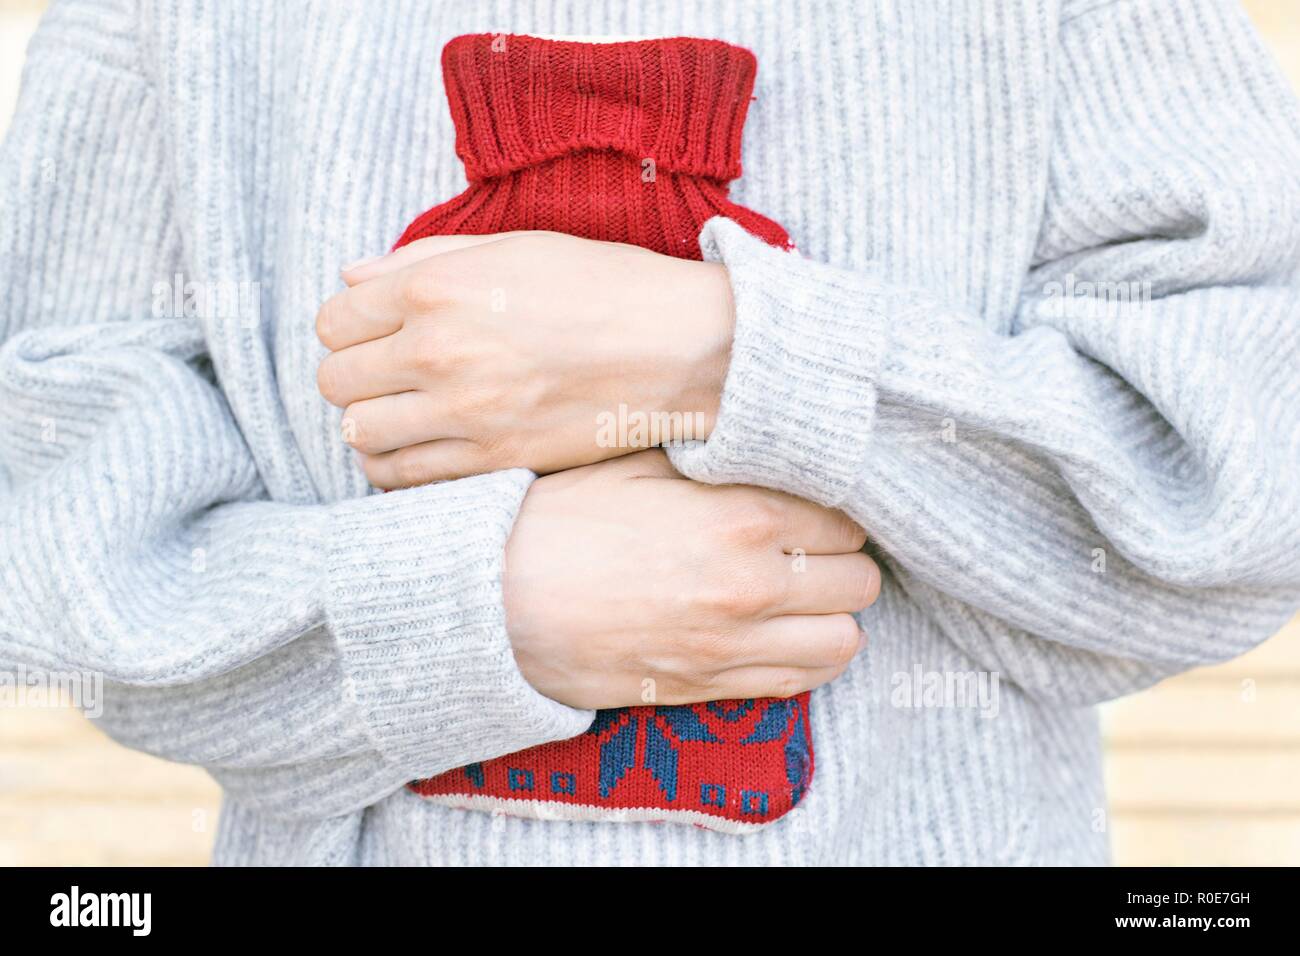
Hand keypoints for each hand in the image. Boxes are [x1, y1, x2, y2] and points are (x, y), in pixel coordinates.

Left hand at [315, 231, 733, 488]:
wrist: (679, 349)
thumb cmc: (602, 287)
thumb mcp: (511, 247)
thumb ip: (421, 259)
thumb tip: (350, 276)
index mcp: (437, 288)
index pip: (334, 321)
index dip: (348, 328)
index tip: (373, 333)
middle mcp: (438, 352)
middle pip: (335, 382)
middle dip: (353, 376)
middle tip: (386, 374)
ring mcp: (464, 414)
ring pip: (360, 435)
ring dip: (370, 424)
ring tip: (401, 414)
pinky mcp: (493, 461)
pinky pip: (404, 478)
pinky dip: (398, 466)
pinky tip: (422, 447)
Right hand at [502, 450, 878, 709]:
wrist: (494, 602)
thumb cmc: (559, 521)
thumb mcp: (637, 461)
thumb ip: (716, 457)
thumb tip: (766, 443)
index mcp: (741, 517)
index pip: (845, 516)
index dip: (831, 508)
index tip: (807, 504)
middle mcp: (752, 586)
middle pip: (857, 578)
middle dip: (840, 559)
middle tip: (808, 546)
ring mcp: (735, 647)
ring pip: (845, 637)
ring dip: (833, 612)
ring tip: (801, 593)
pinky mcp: (711, 688)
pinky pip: (804, 681)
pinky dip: (810, 655)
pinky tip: (784, 632)